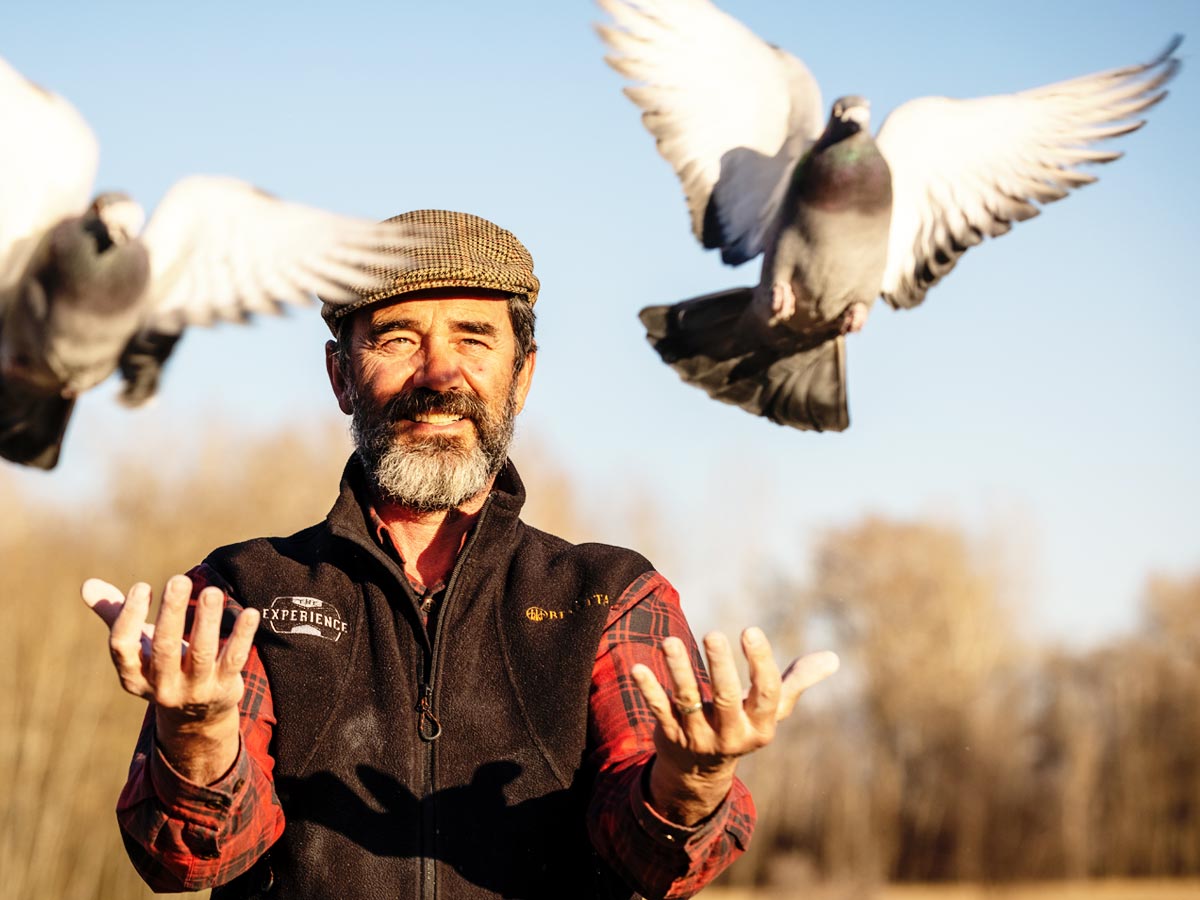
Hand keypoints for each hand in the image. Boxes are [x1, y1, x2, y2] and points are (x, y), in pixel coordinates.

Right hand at [81, 574, 259, 783]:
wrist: (195, 718)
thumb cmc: (161, 667)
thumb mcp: (138, 647)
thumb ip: (114, 615)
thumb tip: (87, 585)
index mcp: (133, 676)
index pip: (122, 647)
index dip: (129, 616)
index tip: (142, 586)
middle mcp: (161, 687)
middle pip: (164, 648)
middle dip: (172, 612)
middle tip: (179, 579)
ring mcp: (194, 690)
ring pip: (202, 654)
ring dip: (207, 621)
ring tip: (214, 592)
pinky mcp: (224, 689)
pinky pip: (234, 660)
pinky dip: (242, 636)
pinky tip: (250, 613)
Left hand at [630, 627, 837, 825]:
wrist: (700, 773)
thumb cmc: (742, 725)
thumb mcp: (771, 710)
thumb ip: (797, 682)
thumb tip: (833, 658)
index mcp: (760, 726)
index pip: (765, 694)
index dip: (760, 663)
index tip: (750, 631)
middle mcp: (731, 735)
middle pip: (725, 698)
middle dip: (719, 666)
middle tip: (712, 634)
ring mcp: (698, 737)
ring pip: (687, 701)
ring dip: (678, 671)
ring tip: (669, 641)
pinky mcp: (670, 736)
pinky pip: (658, 711)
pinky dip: (648, 690)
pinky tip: (637, 667)